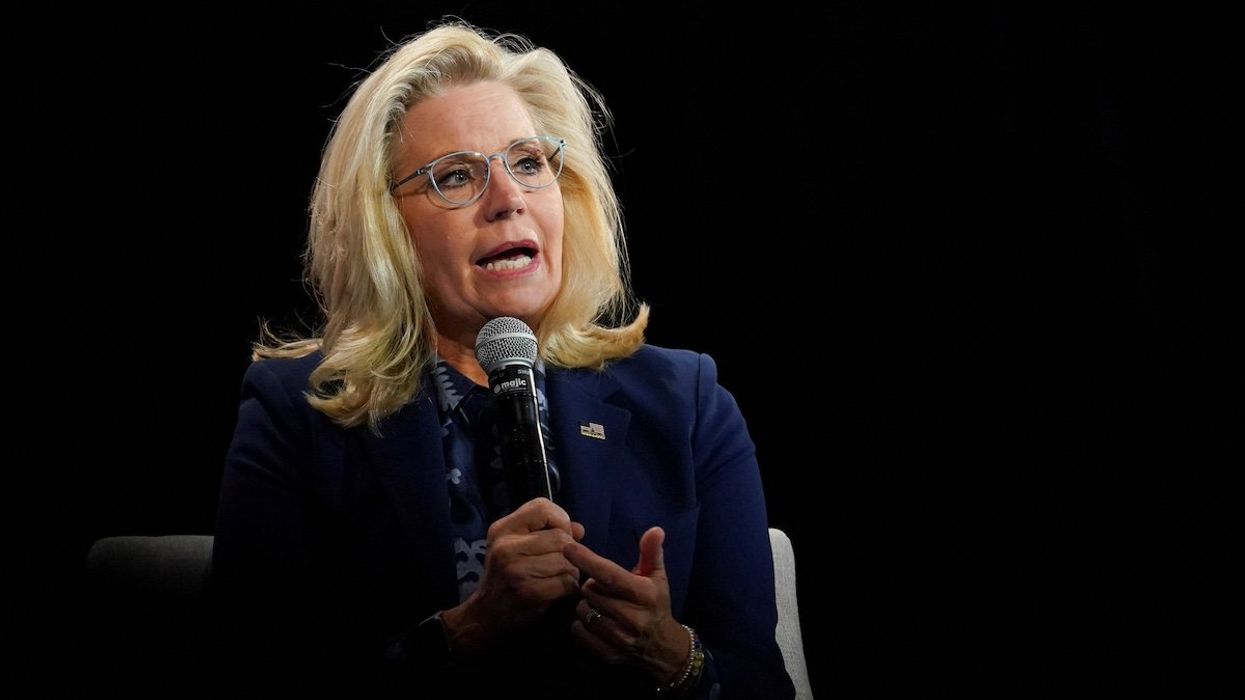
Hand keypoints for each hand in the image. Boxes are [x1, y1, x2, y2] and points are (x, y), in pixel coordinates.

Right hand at [441, 498, 584, 651]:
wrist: (486, 615)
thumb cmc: (506, 577)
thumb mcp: (517, 546)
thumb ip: (547, 532)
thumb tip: (579, 529)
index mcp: (502, 529)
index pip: (542, 507)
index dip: (560, 519)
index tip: (559, 535)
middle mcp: (506, 546)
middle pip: (560, 537)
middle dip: (569, 552)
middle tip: (560, 564)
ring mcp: (516, 569)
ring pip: (567, 561)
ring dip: (571, 571)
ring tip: (558, 578)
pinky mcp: (529, 592)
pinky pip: (567, 582)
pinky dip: (569, 587)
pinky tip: (558, 591)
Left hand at [563, 527, 691, 683]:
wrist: (662, 647)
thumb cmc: (656, 604)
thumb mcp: (657, 577)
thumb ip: (651, 552)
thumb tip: (656, 529)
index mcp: (643, 594)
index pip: (609, 574)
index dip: (587, 560)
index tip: (568, 548)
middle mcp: (631, 616)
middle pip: (590, 591)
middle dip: (591, 585)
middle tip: (603, 587)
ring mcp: (619, 637)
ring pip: (583, 611)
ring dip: (587, 605)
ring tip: (600, 604)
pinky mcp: (607, 653)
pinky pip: (578, 631)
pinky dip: (581, 624)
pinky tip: (594, 621)